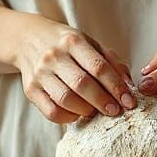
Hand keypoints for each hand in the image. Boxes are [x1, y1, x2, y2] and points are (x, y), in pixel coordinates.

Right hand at [14, 20, 136, 124]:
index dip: (116, 86)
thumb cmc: (66, 43)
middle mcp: (54, 56)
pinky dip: (68, 117)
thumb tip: (128, 85)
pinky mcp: (30, 89)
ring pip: (66, 100)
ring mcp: (40, 73)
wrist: (28, 38)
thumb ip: (111, 61)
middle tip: (115, 111)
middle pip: (82, 84)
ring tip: (96, 111)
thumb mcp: (89, 42)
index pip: (98, 67)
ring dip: (86, 110)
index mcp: (73, 41)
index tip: (129, 102)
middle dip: (103, 101)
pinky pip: (51, 111)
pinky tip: (77, 113)